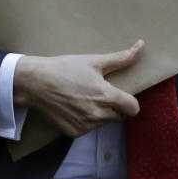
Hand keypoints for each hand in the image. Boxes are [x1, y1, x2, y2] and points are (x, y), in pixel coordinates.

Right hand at [13, 40, 143, 137]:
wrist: (36, 83)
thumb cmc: (65, 68)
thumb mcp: (94, 61)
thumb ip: (121, 58)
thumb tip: (141, 46)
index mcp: (106, 96)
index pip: (133, 108)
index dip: (130, 101)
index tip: (121, 94)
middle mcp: (98, 115)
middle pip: (120, 116)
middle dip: (115, 106)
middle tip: (99, 92)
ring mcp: (86, 126)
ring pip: (104, 122)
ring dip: (100, 113)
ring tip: (84, 97)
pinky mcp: (74, 133)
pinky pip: (89, 128)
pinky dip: (86, 120)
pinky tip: (74, 107)